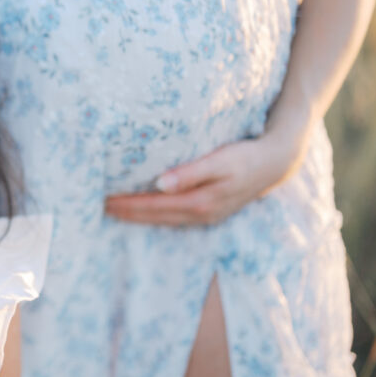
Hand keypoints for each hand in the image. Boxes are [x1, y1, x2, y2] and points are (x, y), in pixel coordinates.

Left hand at [103, 133, 305, 225]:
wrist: (277, 163)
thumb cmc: (245, 156)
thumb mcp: (220, 161)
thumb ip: (190, 173)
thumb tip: (160, 184)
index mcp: (200, 203)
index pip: (153, 206)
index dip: (128, 204)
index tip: (104, 200)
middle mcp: (200, 214)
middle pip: (154, 216)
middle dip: (126, 212)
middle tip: (98, 206)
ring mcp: (205, 216)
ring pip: (162, 220)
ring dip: (137, 216)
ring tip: (112, 210)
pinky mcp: (209, 211)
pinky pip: (173, 217)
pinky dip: (154, 215)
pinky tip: (143, 211)